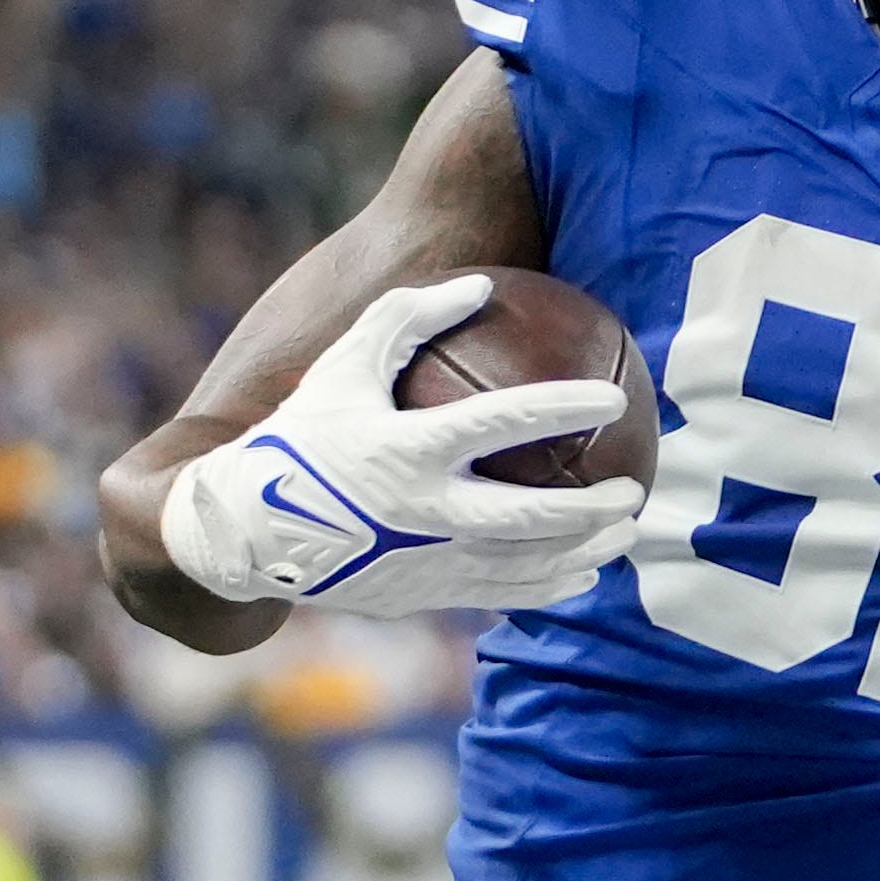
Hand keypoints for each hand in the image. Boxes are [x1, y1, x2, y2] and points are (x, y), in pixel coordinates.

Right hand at [155, 277, 642, 616]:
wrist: (244, 530)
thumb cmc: (301, 436)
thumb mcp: (342, 366)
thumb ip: (405, 319)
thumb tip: (480, 285)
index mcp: (406, 448)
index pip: (501, 422)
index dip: (562, 406)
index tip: (612, 395)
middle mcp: (422, 510)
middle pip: (529, 516)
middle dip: (592, 508)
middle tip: (634, 490)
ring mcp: (424, 561)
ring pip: (525, 566)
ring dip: (583, 552)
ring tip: (624, 535)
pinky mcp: (422, 595)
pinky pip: (500, 595)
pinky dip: (548, 587)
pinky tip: (580, 575)